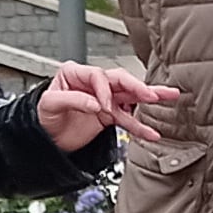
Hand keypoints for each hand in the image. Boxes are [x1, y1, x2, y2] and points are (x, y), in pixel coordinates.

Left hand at [38, 59, 175, 150]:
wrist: (44, 138)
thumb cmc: (42, 116)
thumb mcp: (49, 105)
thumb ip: (72, 100)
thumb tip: (96, 104)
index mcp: (76, 73)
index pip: (99, 76)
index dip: (104, 91)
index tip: (103, 108)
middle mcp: (93, 83)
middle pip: (120, 81)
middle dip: (138, 87)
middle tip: (152, 95)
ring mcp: (103, 99)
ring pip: (130, 96)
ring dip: (150, 98)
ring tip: (170, 96)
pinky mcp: (108, 115)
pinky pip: (127, 119)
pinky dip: (139, 126)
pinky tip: (151, 133)